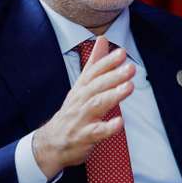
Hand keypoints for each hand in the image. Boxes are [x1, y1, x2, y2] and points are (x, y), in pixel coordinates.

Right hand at [32, 36, 135, 178]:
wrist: (52, 143)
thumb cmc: (72, 111)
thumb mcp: (81, 86)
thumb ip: (94, 63)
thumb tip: (102, 40)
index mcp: (82, 88)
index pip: (94, 72)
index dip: (107, 62)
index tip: (122, 52)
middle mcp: (81, 100)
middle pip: (97, 86)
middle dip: (114, 76)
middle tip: (130, 68)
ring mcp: (82, 119)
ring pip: (96, 105)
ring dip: (113, 95)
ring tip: (129, 87)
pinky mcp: (84, 137)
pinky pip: (96, 132)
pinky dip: (108, 128)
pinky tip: (120, 123)